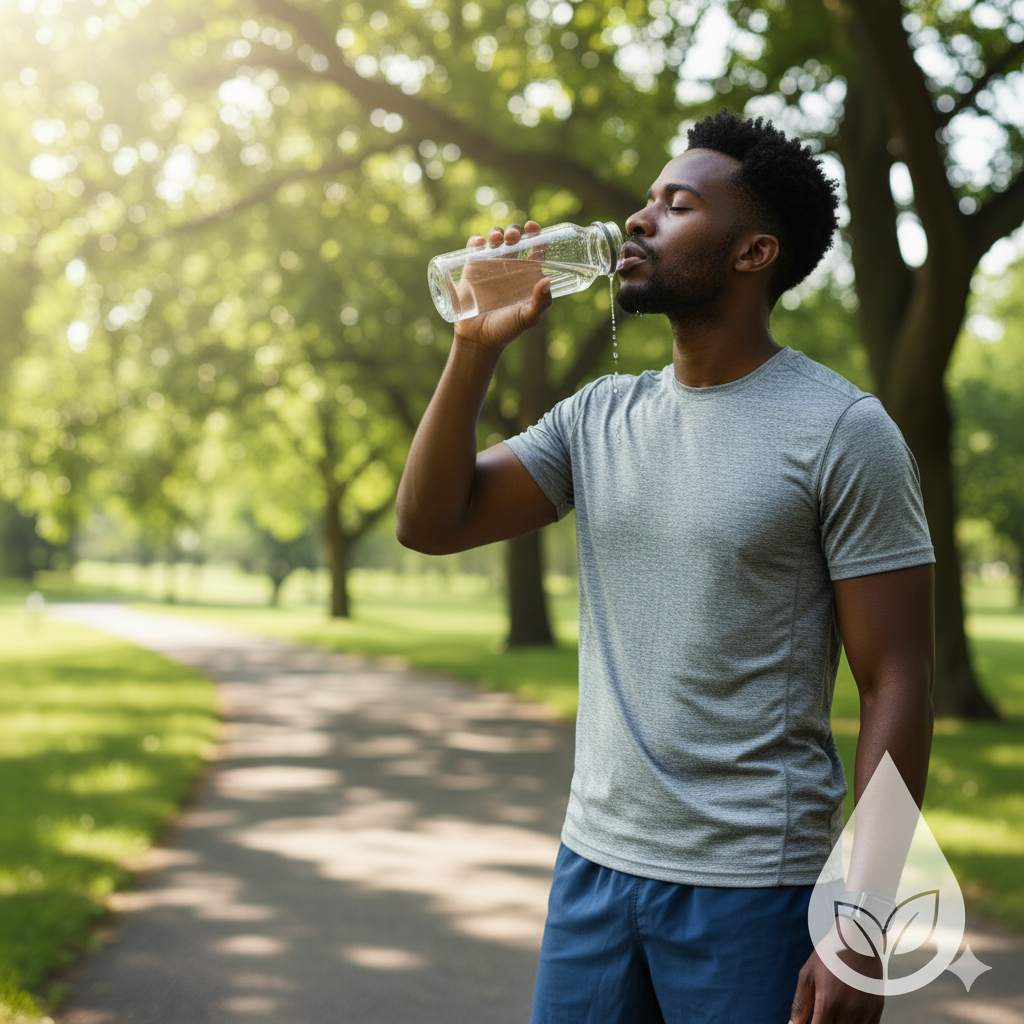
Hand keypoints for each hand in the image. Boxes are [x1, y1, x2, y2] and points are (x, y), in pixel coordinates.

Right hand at [452, 220, 551, 349]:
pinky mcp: (472, 269)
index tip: (533, 227)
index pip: (536, 248)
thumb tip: (547, 280)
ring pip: (495, 240)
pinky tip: (479, 243)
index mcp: (528, 274)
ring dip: (496, 233)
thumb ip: (540, 302)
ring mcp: (491, 266)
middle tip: (513, 237)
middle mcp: (511, 267)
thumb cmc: (507, 329)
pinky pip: (474, 249)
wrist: (479, 339)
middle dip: (514, 231)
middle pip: (515, 239)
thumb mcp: (528, 318)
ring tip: (496, 239)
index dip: (537, 234)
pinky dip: (476, 241)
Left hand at [788, 947, 883, 1022]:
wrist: (857, 939)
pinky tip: (847, 1018)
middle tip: (821, 1017)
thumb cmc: (830, 955)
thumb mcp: (808, 975)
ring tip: (834, 1016)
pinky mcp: (877, 1010)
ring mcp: (865, 1012)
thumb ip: (800, 1004)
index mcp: (828, 1003)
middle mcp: (849, 1011)